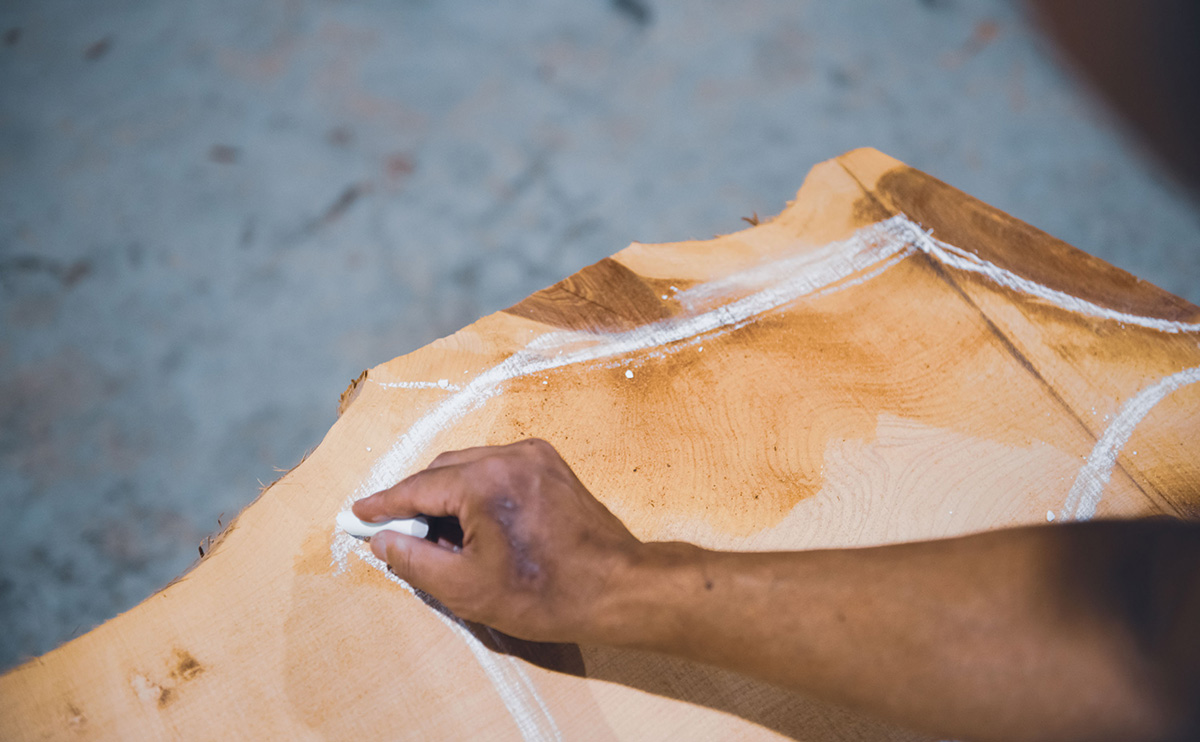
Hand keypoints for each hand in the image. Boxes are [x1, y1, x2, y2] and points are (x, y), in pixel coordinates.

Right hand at [352, 438, 643, 642]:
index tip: (357, 514)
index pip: (418, 488)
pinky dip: (477, 491)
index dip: (383, 504)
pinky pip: (498, 469)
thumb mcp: (466, 588)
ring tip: (442, 540)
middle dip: (417, 502)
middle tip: (400, 537)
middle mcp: (510, 456)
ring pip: (470, 467)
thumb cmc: (546, 593)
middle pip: (443, 472)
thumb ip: (414, 559)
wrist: (618, 588)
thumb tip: (384, 540)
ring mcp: (535, 456)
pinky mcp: (551, 465)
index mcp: (486, 481)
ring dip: (448, 497)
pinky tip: (476, 526)